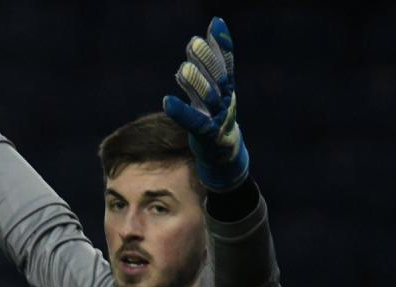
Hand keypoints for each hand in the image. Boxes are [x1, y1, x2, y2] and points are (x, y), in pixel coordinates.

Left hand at [163, 17, 249, 191]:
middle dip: (207, 60)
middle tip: (193, 43)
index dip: (222, 44)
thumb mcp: (213, 90)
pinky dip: (182, 112)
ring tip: (183, 69)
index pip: (226, 62)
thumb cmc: (215, 116)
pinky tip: (168, 101)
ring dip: (196, 83)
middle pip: (217, 78)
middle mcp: (226, 101)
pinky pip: (194, 122)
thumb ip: (207, 65)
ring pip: (208, 99)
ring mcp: (218, 119)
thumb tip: (203, 35)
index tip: (216, 24)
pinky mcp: (207, 135)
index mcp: (227, 88)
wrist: (223, 154)